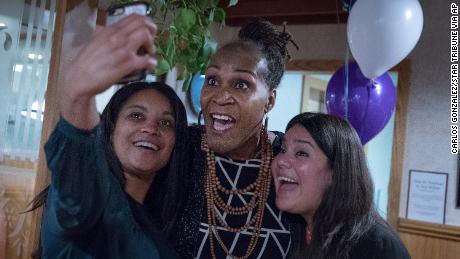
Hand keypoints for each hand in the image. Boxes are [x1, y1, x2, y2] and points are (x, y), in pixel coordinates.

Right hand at [60, 14, 156, 128]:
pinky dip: (152, 63)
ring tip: (149, 55)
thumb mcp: (94, 41)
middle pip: (143, 24)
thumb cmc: (86, 62)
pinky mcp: (126, 64)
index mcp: (110, 30)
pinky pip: (146, 60)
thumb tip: (104, 29)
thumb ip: (103, 34)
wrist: (79, 78)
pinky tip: (149, 67)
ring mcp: (122, 50)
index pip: (134, 17)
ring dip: (152, 46)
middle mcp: (117, 37)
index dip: (146, 23)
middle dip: (152, 33)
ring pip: (145, 37)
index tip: (148, 31)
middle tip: (150, 44)